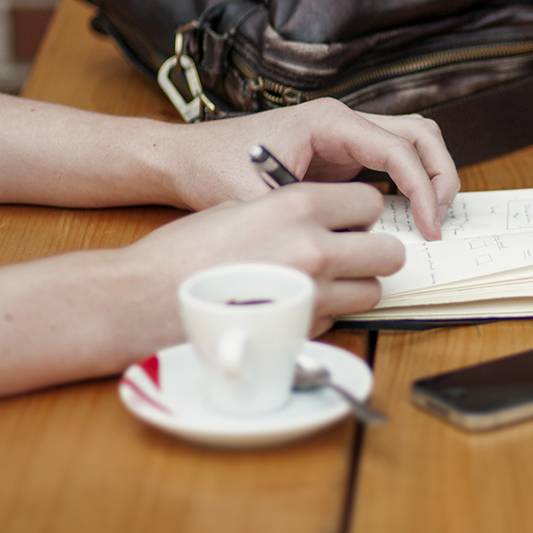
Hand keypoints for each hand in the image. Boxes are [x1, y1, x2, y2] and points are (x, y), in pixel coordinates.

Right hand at [120, 182, 402, 343]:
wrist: (144, 299)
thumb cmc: (184, 252)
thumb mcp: (239, 207)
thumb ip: (290, 211)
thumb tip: (325, 220)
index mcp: (298, 205)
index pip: (371, 202)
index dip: (362, 212)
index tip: (350, 219)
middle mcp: (314, 248)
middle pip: (389, 252)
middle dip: (373, 252)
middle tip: (352, 253)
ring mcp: (312, 294)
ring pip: (373, 291)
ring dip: (356, 286)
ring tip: (324, 281)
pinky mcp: (302, 331)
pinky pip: (340, 319)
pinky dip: (328, 312)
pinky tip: (295, 304)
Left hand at [163, 99, 458, 239]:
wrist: (187, 157)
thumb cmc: (215, 169)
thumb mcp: (258, 200)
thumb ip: (303, 219)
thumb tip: (349, 247)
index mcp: (328, 121)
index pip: (398, 148)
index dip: (422, 189)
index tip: (428, 227)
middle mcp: (343, 120)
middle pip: (420, 134)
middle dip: (440, 176)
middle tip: (440, 221)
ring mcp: (346, 134)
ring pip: (413, 140)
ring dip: (431, 175)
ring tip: (431, 217)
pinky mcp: (343, 152)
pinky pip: (394, 159)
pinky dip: (411, 182)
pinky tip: (408, 216)